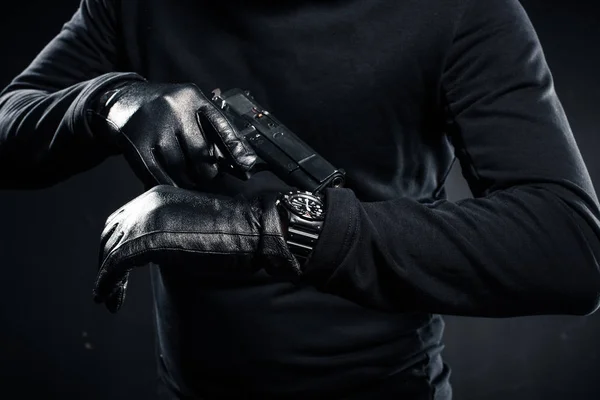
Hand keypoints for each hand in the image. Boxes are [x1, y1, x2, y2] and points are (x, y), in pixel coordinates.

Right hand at [88, 80, 255, 188]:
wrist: (122, 100)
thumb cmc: (166, 109)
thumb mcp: (190, 106)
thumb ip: (213, 129)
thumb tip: (242, 161)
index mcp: (192, 97)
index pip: (221, 126)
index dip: (236, 149)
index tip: (248, 166)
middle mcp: (173, 108)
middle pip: (201, 154)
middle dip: (209, 172)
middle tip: (208, 177)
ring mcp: (153, 126)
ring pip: (180, 168)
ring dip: (189, 181)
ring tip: (190, 179)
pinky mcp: (135, 144)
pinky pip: (158, 175)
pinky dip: (169, 184)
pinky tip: (173, 184)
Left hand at [93, 185, 299, 312]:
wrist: (250, 231)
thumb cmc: (233, 232)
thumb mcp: (193, 225)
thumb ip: (170, 231)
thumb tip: (157, 250)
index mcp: (157, 196)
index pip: (122, 219)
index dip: (115, 245)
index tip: (118, 270)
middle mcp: (146, 203)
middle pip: (111, 233)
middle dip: (106, 261)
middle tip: (109, 288)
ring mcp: (145, 219)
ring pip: (110, 249)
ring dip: (106, 277)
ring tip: (108, 299)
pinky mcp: (148, 240)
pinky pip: (116, 264)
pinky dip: (107, 283)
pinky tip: (108, 299)